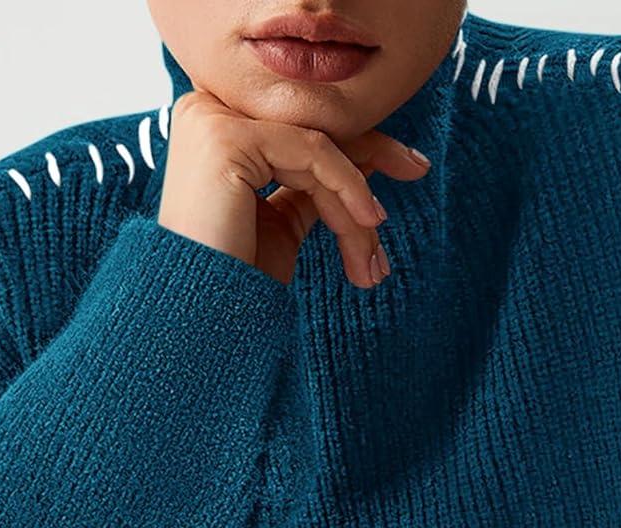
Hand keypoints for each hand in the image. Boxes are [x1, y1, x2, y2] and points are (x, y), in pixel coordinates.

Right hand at [158, 87, 430, 287]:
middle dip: (371, 155)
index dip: (355, 142)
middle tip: (418, 170)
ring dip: (355, 204)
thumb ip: (309, 186)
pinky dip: (347, 187)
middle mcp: (205, 113)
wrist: (202, 321)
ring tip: (372, 259)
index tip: (407, 161)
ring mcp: (211, 121)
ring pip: (315, 147)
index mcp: (215, 130)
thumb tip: (365, 162)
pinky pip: (310, 153)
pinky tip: (366, 222)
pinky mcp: (224, 138)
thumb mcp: (281, 224)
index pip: (298, 126)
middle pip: (309, 127)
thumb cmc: (236, 284)